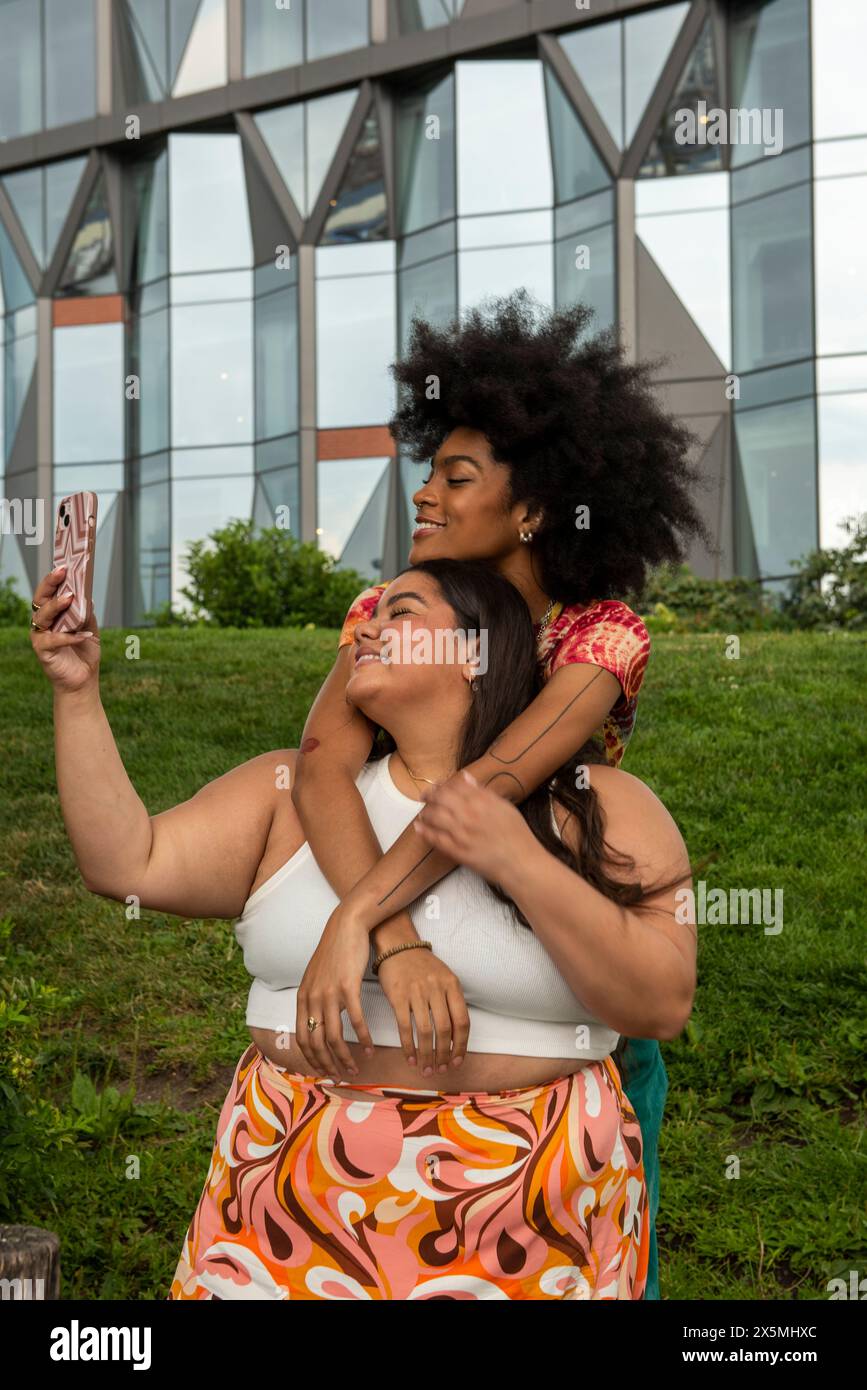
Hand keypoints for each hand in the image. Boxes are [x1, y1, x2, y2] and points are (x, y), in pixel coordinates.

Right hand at [29, 566, 100, 692]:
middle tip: (62, 572)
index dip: (54, 578)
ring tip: (70, 598)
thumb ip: (86, 612)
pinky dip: (69, 636)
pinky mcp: (43, 652)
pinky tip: (84, 635)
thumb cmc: (84, 653)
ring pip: (42, 617)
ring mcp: (40, 637)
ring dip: (56, 606)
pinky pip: (53, 640)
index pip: (49, 593)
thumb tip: (87, 595)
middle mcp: (42, 623)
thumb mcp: (90, 628)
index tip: (64, 565)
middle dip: (50, 584)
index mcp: (52, 615)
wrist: (83, 680)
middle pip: (40, 599)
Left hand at [294, 908, 374, 1078]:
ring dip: (345, 1057)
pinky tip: (370, 1048)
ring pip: (334, 1037)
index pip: (303, 1038)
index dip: (312, 1059)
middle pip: (316, 1043)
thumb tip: (315, 1020)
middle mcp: (313, 998)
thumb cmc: (334, 952)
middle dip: (328, 1065)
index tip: (323, 1072)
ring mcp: (329, 993)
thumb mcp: (316, 977)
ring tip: (356, 1068)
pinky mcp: (348, 987)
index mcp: (303, 998)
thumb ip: (313, 999)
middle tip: (341, 1076)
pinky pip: (355, 1020)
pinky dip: (363, 1038)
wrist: (346, 926)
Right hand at [375, 943, 469, 1076]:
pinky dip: (408, 1046)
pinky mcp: (398, 996)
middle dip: (444, 1055)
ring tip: (426, 1069)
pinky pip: (405, 1027)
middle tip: (441, 1070)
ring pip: (425, 1032)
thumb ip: (452, 1001)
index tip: (458, 1061)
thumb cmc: (423, 966)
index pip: (463, 1021)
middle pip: (445, 1030)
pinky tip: (410, 1058)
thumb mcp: (445, 977)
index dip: (461, 1045)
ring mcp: (417, 992)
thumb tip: (457, 1036)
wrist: (398, 947)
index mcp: (452, 985)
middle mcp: (437, 988)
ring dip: (427, 1055)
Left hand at [414, 771, 532, 883]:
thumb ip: (483, 792)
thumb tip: (466, 778)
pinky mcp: (457, 851)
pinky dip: (425, 831)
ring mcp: (462, 833)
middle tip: (425, 796)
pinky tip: (419, 827)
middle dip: (430, 795)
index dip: (443, 784)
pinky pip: (435, 838)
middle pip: (440, 798)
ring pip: (434, 816)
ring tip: (423, 812)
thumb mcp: (505, 807)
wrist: (521, 862)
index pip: (454, 785)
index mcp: (482, 800)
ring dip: (425, 812)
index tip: (438, 785)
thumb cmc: (517, 836)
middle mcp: (469, 814)